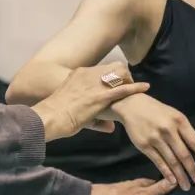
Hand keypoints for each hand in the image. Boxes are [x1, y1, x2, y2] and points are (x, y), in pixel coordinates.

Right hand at [31, 63, 149, 141]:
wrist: (50, 117)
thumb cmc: (57, 116)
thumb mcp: (74, 109)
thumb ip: (94, 117)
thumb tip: (111, 127)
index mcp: (79, 74)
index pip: (101, 69)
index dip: (112, 77)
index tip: (117, 85)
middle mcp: (88, 74)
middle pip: (113, 66)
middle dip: (123, 75)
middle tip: (127, 87)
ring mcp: (95, 84)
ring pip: (119, 73)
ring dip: (128, 80)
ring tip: (134, 89)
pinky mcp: (100, 96)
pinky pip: (122, 89)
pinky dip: (135, 88)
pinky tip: (144, 88)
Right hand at [112, 93, 194, 190]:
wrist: (132, 105)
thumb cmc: (157, 111)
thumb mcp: (173, 115)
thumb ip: (184, 130)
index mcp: (179, 121)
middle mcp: (168, 130)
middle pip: (184, 154)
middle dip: (193, 170)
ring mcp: (156, 138)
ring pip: (172, 161)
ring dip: (181, 175)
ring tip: (186, 186)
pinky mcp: (144, 145)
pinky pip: (158, 162)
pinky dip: (166, 173)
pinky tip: (172, 180)